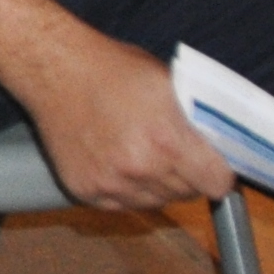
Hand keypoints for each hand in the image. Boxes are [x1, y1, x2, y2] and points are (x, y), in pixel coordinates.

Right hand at [16, 34, 236, 213]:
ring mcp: (110, 183)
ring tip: (139, 151)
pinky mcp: (85, 190)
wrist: (52, 69)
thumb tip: (220, 143)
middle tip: (169, 150)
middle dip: (185, 175)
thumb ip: (195, 120)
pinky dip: (123, 188)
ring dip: (155, 184)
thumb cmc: (109, 69)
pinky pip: (122, 204)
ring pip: (155, 203)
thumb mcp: (167, 83)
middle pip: (187, 194)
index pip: (217, 184)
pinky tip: (114, 159)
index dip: (217, 172)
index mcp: (168, 141)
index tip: (211, 166)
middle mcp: (140, 168)